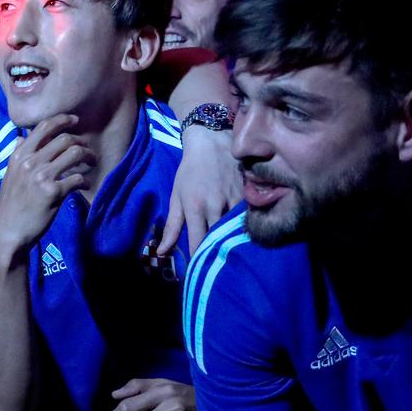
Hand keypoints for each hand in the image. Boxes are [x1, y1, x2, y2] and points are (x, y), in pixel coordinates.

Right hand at [0, 115, 93, 264]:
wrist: (8, 233)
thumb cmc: (10, 205)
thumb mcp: (9, 175)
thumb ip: (17, 155)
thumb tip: (21, 138)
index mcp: (19, 155)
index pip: (43, 127)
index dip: (63, 120)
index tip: (75, 120)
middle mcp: (30, 162)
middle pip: (64, 139)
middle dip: (81, 142)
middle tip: (87, 150)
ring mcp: (41, 176)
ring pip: (74, 154)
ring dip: (88, 157)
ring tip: (91, 163)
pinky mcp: (53, 193)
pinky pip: (78, 179)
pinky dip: (85, 181)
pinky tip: (85, 185)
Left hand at [158, 126, 240, 256]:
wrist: (211, 141)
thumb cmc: (190, 171)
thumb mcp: (176, 197)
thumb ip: (172, 227)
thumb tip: (162, 252)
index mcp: (196, 208)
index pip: (199, 244)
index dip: (200, 259)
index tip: (200, 269)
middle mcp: (216, 206)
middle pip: (219, 240)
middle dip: (218, 254)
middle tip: (218, 266)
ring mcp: (235, 200)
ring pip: (237, 230)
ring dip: (234, 242)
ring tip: (233, 253)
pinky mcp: (249, 194)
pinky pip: (249, 217)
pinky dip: (246, 227)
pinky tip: (245, 234)